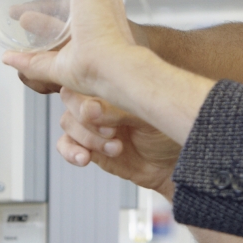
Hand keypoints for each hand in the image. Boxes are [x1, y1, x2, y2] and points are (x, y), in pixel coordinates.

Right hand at [57, 89, 180, 195]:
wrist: (175, 164)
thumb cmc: (168, 132)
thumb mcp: (148, 116)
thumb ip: (118, 111)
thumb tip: (90, 109)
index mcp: (114, 85)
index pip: (84, 78)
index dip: (85, 95)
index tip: (98, 111)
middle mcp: (101, 102)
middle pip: (71, 100)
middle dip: (88, 119)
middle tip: (112, 132)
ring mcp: (94, 125)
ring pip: (68, 123)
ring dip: (87, 137)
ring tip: (115, 148)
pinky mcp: (91, 148)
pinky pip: (67, 146)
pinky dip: (71, 152)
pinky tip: (85, 158)